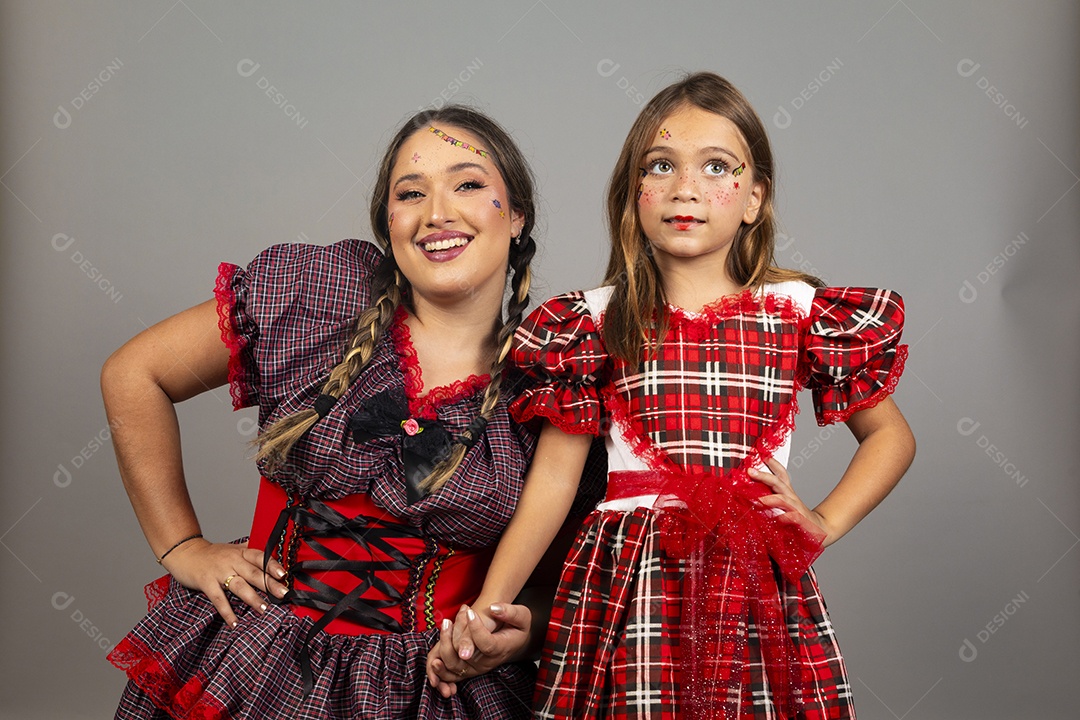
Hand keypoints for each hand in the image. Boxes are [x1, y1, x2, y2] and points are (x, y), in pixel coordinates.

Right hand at [160, 539, 288, 626]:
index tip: (284, 575)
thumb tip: (270, 550)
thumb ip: (249, 550)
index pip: (260, 557)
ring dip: (252, 598)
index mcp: (241, 552)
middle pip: (253, 572)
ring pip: (239, 585)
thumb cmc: (212, 554)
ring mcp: (219, 572)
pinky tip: (235, 623)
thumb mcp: (232, 548)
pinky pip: (218, 599)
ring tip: (264, 609)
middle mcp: (232, 560)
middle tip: (283, 594)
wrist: (185, 552)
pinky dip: (227, 612)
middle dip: (269, 584)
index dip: (272, 565)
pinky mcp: (206, 583)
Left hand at [426, 602, 532, 697]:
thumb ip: (510, 612)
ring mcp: (475, 668)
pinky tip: (436, 647)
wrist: (514, 640)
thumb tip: (494, 608)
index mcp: (501, 649)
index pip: (486, 644)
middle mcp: (487, 662)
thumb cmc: (517, 627)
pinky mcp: (466, 669)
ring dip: (444, 644)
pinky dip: (439, 663)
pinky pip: (449, 673)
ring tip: (445, 624)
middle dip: (454, 635)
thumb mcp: (522, 616)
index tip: (470, 612)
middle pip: (465, 656)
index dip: (476, 629)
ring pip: (454, 664)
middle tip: (452, 617)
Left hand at [749, 457, 830, 545]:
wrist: (820, 528)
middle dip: (763, 475)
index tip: (762, 454)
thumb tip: (749, 494)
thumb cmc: (796, 516)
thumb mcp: (783, 504)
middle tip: (750, 471)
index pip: (780, 474)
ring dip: (771, 498)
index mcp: (786, 491)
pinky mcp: (801, 520)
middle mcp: (790, 497)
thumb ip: (769, 498)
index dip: (772, 463)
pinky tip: (778, 519)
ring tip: (759, 500)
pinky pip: (793, 517)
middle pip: (778, 482)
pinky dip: (786, 518)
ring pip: (783, 500)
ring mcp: (796, 508)